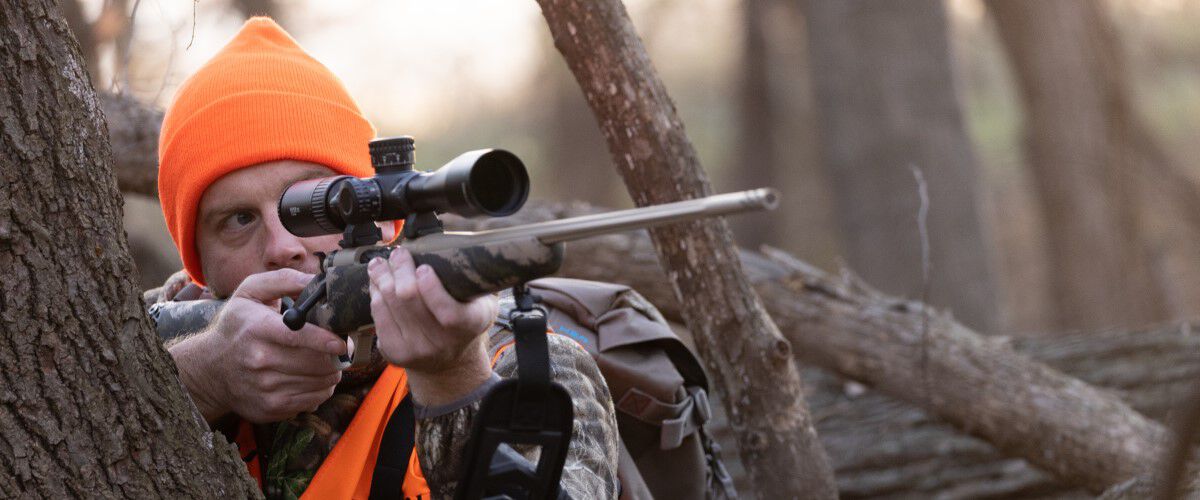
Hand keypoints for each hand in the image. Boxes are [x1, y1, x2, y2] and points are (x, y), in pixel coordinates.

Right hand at [169, 269, 346, 422]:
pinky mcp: (271, 407)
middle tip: (338, 347)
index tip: (342, 343)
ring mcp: (265, 387)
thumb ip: (284, 280)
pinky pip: (314, 400)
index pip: (297, 337)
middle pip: (316, 363)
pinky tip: (312, 377)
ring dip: (331, 372)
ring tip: (324, 361)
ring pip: (320, 383)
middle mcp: (260, 360)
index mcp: (257, 329)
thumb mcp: (250, 293)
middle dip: (335, 356)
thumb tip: (317, 281)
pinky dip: (321, 389)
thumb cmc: (237, 326)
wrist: (210, 369)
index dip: (325, 340)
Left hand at [367, 247, 496, 404]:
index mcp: (470, 325)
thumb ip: (471, 280)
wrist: (450, 361)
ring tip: (381, 264)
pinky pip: (377, 315)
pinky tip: (377, 283)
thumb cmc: (465, 317)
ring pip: (388, 304)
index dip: (431, 288)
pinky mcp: (395, 353)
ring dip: (382, 278)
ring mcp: (416, 350)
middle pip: (409, 299)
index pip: (448, 312)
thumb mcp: (482, 300)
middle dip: (400, 269)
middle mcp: (442, 343)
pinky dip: (375, 294)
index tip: (423, 267)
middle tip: (399, 254)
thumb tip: (447, 246)